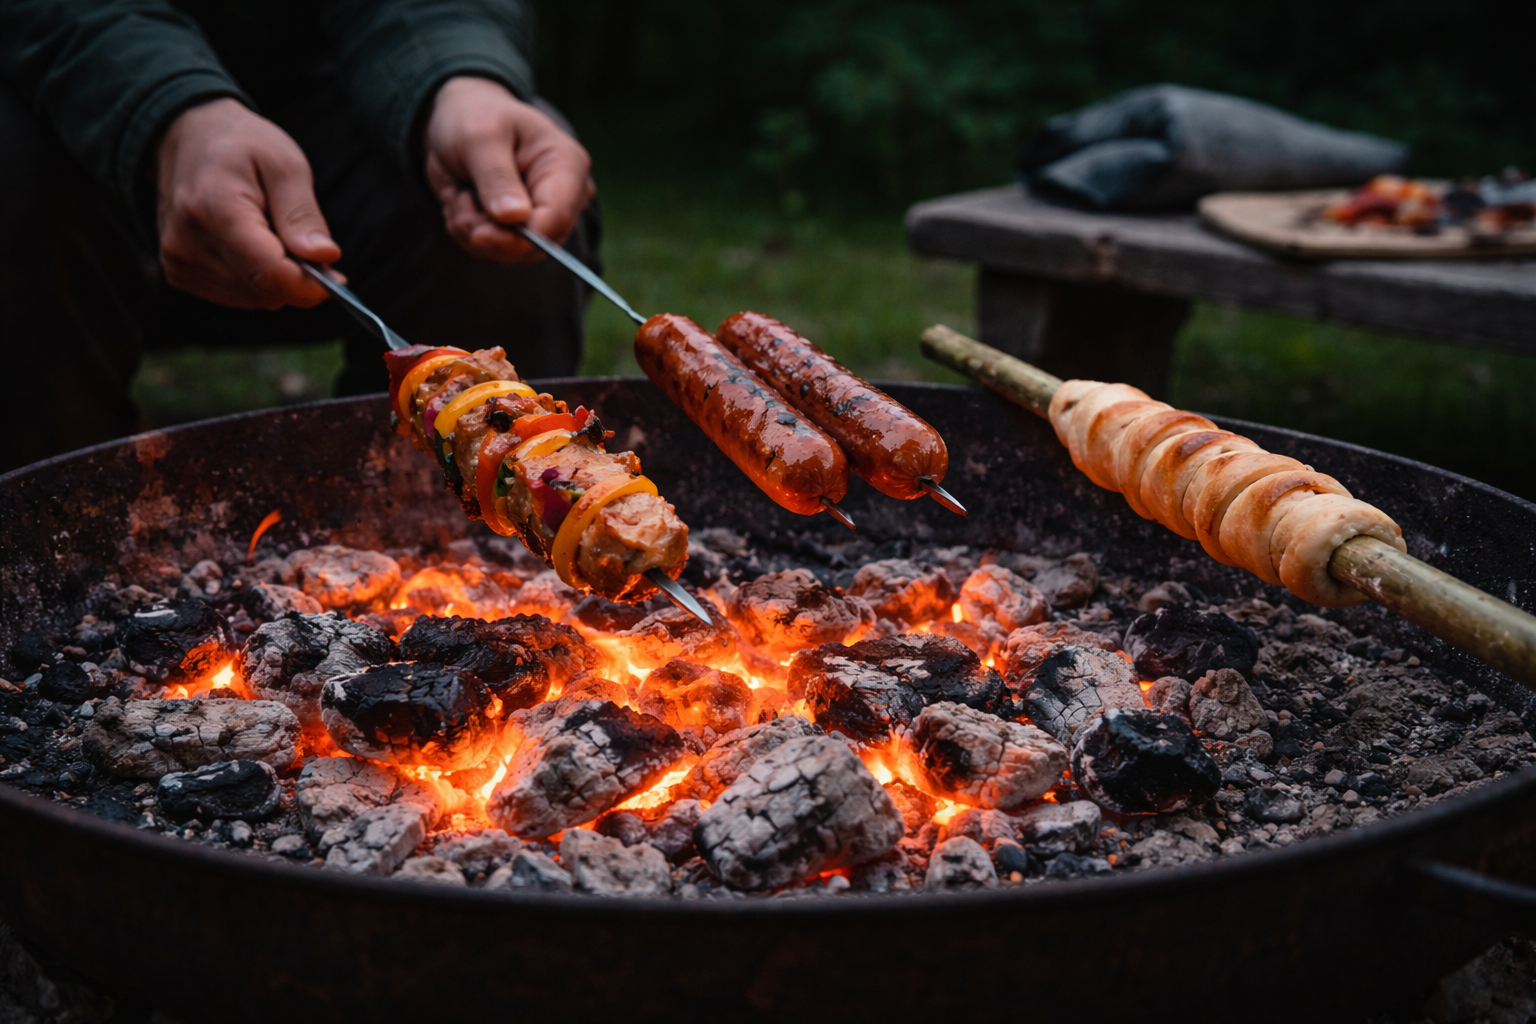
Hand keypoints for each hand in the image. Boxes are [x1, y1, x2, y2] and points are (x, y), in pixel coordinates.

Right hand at [155, 98, 339, 308]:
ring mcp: (178, 260)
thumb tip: (324, 257)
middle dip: (295, 276)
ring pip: (253, 299)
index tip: (335, 275)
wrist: (188, 135)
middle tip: (303, 242)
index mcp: (214, 208)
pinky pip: (235, 295)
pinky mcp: (178, 272)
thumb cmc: (241, 144)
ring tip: (269, 234)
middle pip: (263, 291)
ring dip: (274, 277)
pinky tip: (249, 245)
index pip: (268, 274)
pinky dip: (253, 279)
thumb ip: (303, 214)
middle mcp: (187, 241)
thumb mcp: (285, 164)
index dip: (309, 285)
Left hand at [424, 76, 594, 261]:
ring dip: (472, 231)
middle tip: (459, 201)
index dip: (519, 236)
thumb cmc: (474, 116)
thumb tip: (514, 217)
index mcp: (567, 165)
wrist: (458, 119)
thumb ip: (496, 176)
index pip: (556, 218)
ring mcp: (545, 216)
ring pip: (512, 252)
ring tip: (458, 196)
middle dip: (489, 232)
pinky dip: (469, 232)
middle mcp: (565, 196)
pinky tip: (461, 203)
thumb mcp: (479, 137)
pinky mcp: (523, 229)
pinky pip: (497, 251)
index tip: (477, 233)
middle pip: (536, 244)